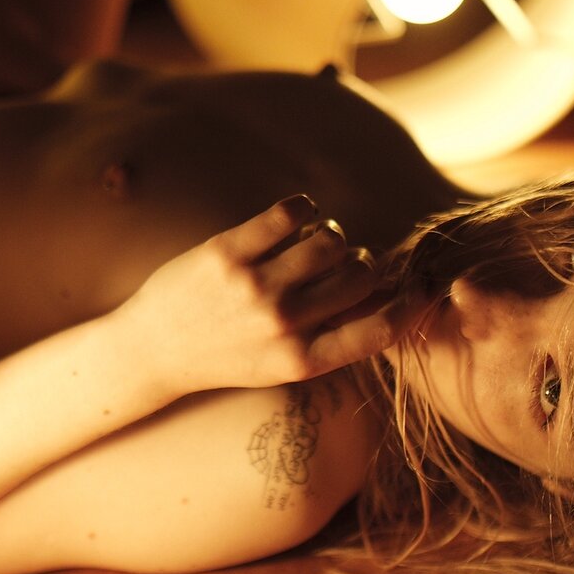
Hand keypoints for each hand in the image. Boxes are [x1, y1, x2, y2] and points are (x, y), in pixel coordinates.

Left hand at [117, 195, 405, 394]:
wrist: (153, 351)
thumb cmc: (225, 355)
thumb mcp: (281, 364)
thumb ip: (328, 335)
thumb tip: (383, 292)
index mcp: (302, 361)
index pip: (380, 331)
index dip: (412, 304)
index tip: (420, 286)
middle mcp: (282, 326)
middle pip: (360, 274)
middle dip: (363, 260)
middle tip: (349, 258)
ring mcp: (254, 289)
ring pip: (329, 239)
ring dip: (333, 233)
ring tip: (318, 238)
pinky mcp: (226, 254)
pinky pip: (289, 214)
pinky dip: (304, 208)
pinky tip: (298, 215)